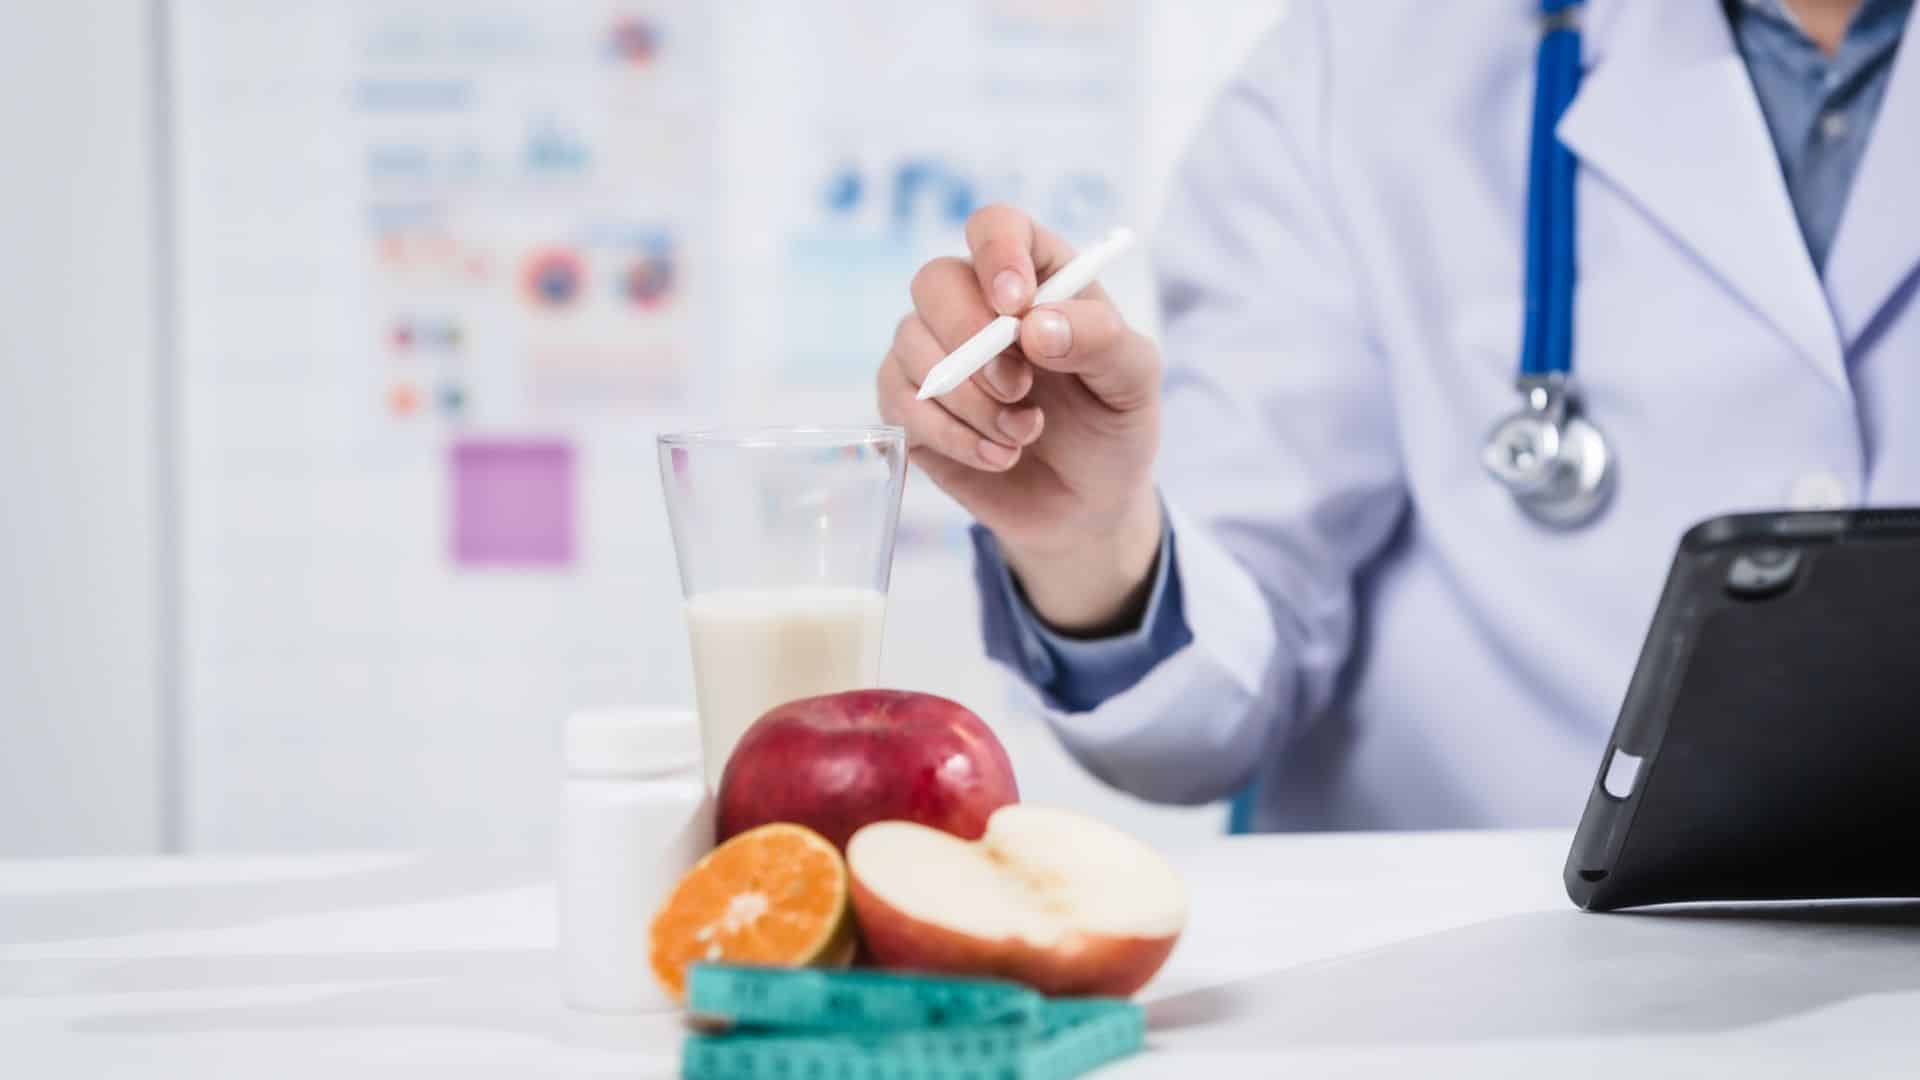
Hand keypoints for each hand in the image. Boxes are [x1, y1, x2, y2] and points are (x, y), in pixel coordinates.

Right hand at [877, 205, 1163, 632]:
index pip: (995, 227)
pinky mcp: (909, 406)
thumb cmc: (1112, 426)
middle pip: (934, 281)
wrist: (1087, 505)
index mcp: (1035, 275)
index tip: (1016, 305)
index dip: (997, 254)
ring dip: (971, 401)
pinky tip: (999, 456)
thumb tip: (1033, 326)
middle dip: (973, 339)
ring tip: (1025, 434)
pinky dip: (952, 436)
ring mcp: (934, 352)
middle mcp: (975, 302)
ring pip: (911, 344)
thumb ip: (1100, 340)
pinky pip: (900, 403)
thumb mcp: (1134, 381)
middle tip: (1021, 388)